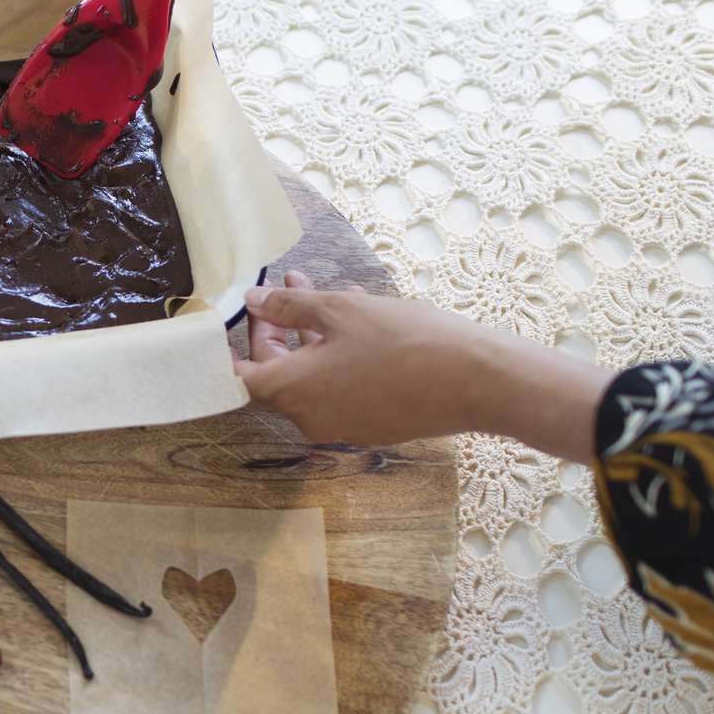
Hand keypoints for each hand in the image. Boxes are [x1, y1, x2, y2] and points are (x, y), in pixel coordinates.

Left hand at [235, 271, 613, 461]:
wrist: (476, 381)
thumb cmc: (403, 340)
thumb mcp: (340, 310)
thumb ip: (289, 307)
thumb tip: (254, 302)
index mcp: (292, 392)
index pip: (241, 375)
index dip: (237, 343)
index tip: (243, 314)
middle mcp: (310, 419)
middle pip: (276, 374)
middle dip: (279, 327)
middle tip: (290, 287)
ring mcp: (341, 426)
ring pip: (311, 378)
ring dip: (311, 336)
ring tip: (326, 291)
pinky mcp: (371, 425)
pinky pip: (339, 390)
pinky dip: (337, 357)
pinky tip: (358, 321)